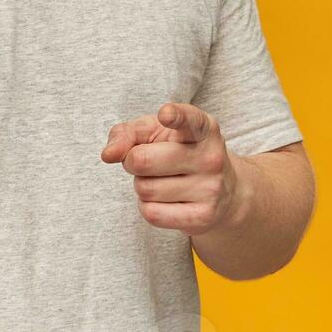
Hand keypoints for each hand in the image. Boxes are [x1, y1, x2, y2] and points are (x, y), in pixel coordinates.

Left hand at [100, 102, 237, 234]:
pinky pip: (151, 214)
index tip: (165, 114)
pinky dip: (148, 207)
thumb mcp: (156, 133)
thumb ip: (127, 134)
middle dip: (133, 162)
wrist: (223, 192)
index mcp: (203, 128)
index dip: (175, 116)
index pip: (189, 119)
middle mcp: (211, 157)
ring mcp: (210, 189)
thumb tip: (108, 154)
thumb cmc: (179, 153)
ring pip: (145, 189)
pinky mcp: (203, 217)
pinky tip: (166, 200)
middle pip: (142, 160)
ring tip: (162, 181)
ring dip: (142, 186)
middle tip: (145, 162)